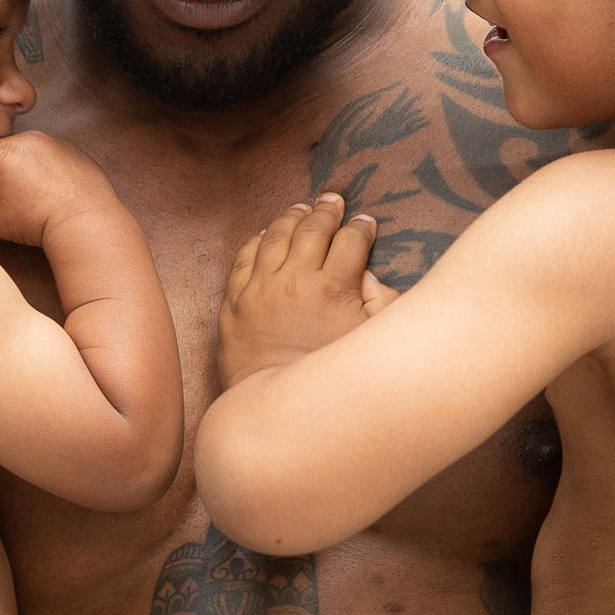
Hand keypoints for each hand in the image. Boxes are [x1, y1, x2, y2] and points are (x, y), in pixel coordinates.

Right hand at [0, 130, 123, 247]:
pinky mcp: (72, 150)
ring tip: (34, 199)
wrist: (87, 222)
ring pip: (23, 153)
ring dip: (21, 171)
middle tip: (8, 200)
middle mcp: (28, 139)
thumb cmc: (40, 221)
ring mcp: (53, 142)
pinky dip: (45, 171)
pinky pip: (47, 156)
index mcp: (3, 152)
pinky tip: (52, 194)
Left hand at [217, 193, 399, 389]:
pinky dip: (256, 241)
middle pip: (313, 229)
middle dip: (328, 211)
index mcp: (333, 290)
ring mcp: (260, 289)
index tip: (365, 223)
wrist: (276, 414)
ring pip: (276, 235)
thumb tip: (369, 274)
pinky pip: (243, 258)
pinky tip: (265, 234)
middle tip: (335, 201)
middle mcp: (295, 281)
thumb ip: (380, 304)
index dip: (361, 228)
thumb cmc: (331, 383)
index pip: (351, 242)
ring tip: (302, 208)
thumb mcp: (370, 344)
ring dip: (292, 217)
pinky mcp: (234, 302)